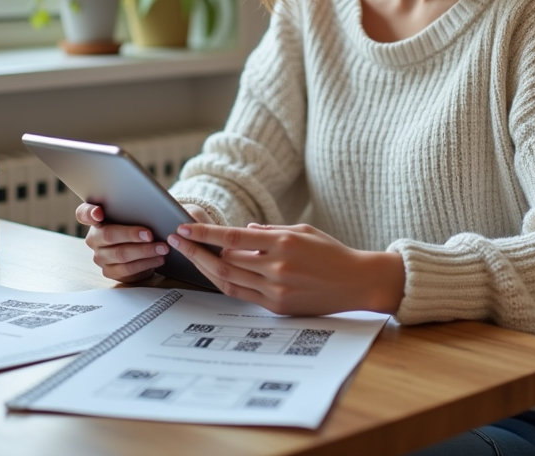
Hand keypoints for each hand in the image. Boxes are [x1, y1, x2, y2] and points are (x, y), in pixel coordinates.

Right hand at [75, 202, 211, 283]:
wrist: (144, 243)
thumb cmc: (139, 222)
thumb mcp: (136, 211)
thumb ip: (135, 206)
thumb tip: (152, 204)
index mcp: (94, 218)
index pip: (83, 213)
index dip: (90, 213)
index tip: (100, 213)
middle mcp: (94, 238)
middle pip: (108, 235)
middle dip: (131, 235)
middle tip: (150, 234)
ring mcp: (101, 257)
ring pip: (120, 255)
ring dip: (144, 252)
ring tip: (162, 248)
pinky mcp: (110, 272)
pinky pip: (127, 270)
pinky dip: (146, 264)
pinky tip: (159, 259)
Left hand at [167, 222, 405, 316]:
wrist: (357, 283)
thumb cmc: (331, 252)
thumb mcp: (302, 231)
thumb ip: (269, 231)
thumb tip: (241, 232)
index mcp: (283, 243)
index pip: (232, 238)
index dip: (204, 234)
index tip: (183, 228)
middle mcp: (277, 268)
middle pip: (225, 261)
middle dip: (198, 251)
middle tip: (177, 241)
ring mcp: (277, 290)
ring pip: (229, 280)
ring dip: (206, 269)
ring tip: (190, 257)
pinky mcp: (278, 307)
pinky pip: (243, 295)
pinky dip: (226, 283)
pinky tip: (214, 273)